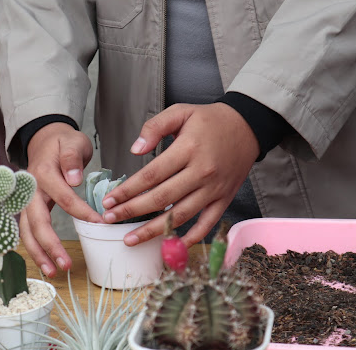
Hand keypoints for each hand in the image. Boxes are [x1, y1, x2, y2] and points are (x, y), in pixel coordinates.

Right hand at [20, 122, 102, 276]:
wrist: (44, 140)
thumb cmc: (62, 142)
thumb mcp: (71, 141)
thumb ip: (71, 157)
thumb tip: (73, 178)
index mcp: (43, 173)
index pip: (63, 197)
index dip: (81, 212)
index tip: (100, 223)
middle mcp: (29, 190)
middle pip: (36, 221)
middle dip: (50, 245)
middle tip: (66, 264)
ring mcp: (25, 201)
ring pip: (27, 231)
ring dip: (38, 253)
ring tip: (53, 272)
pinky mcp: (27, 209)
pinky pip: (28, 231)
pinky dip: (35, 249)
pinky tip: (45, 264)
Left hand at [101, 102, 259, 246]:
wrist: (247, 127)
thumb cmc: (209, 120)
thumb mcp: (181, 112)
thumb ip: (155, 127)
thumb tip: (134, 149)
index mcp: (188, 149)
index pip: (151, 175)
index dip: (127, 190)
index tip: (109, 200)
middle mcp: (201, 172)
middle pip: (162, 198)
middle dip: (132, 212)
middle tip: (109, 220)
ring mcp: (214, 189)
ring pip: (180, 216)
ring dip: (153, 231)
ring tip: (129, 240)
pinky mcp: (224, 199)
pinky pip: (206, 224)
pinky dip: (190, 238)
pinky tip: (170, 244)